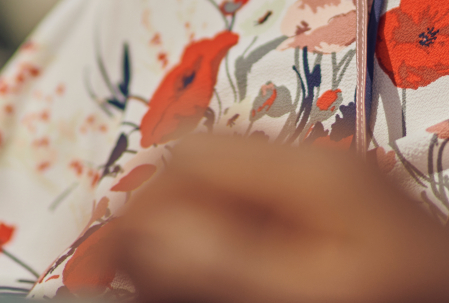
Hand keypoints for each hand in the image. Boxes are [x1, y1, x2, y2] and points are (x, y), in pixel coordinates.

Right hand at [108, 135, 448, 302]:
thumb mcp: (317, 292)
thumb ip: (225, 264)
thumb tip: (135, 237)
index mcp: (309, 168)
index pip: (184, 158)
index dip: (128, 215)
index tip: (95, 277)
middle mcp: (321, 166)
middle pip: (200, 168)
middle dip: (151, 223)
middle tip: (124, 284)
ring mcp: (340, 194)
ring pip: (229, 196)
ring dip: (188, 240)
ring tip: (164, 285)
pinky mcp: (353, 229)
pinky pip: (265, 221)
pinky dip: (230, 250)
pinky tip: (227, 279)